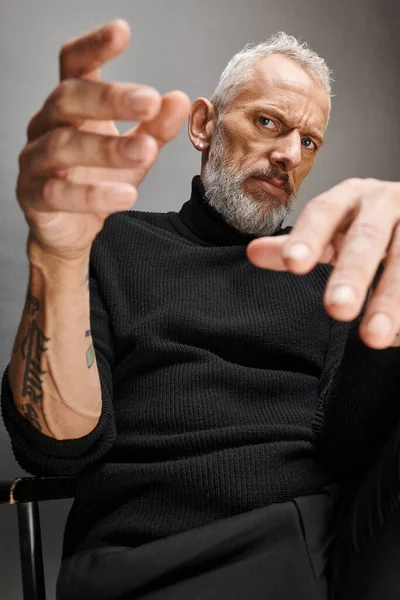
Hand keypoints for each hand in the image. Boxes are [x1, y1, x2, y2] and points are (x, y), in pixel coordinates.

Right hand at [17, 19, 190, 259]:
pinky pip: (57, 192)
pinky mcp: (33, 196)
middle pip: (68, 98)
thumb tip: (180, 100)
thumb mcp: (135, 151)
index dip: (93, 46)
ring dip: (107, 149)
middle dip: (109, 99)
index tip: (121, 32)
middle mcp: (46, 125)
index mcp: (71, 106)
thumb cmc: (101, 180)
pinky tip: (125, 195)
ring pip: (63, 145)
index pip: (74, 65)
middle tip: (150, 101)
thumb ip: (154, 127)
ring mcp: (35, 160)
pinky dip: (92, 194)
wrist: (75, 229)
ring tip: (146, 151)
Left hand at [246, 177, 399, 349]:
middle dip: (353, 273)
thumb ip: (297, 245)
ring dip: (392, 299)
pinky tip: (399, 333)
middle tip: (336, 308)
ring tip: (375, 337)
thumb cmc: (363, 224)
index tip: (293, 264)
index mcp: (349, 197)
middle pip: (368, 237)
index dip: (309, 236)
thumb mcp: (331, 229)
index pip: (323, 212)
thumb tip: (252, 253)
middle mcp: (384, 203)